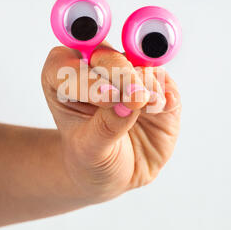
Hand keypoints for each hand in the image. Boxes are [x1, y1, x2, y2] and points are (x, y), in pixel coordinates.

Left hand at [41, 42, 180, 201]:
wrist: (117, 172)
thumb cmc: (92, 156)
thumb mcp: (90, 150)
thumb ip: (105, 127)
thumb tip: (128, 103)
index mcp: (63, 80)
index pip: (65, 67)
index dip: (86, 79)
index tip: (106, 98)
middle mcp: (95, 70)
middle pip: (106, 57)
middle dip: (121, 74)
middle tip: (134, 97)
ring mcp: (129, 76)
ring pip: (138, 65)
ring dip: (146, 83)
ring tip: (149, 104)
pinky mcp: (157, 88)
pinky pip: (164, 81)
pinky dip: (166, 91)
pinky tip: (165, 104)